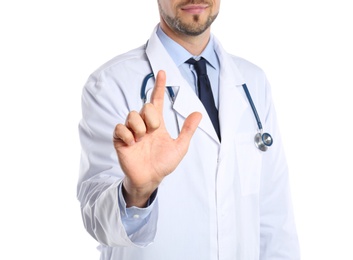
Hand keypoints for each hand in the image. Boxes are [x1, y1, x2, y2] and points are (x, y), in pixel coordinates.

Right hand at [113, 70, 201, 206]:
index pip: (157, 101)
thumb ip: (187, 130)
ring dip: (139, 126)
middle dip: (151, 116)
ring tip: (142, 139)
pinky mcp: (120, 140)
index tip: (163, 72)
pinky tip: (132, 143)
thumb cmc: (163, 163)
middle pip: (144, 106)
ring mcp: (131, 132)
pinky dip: (127, 134)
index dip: (159, 87)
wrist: (150, 179)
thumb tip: (198, 113)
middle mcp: (144, 125)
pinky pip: (120, 128)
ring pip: (131, 114)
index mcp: (157, 125)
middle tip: (154, 130)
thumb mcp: (179, 147)